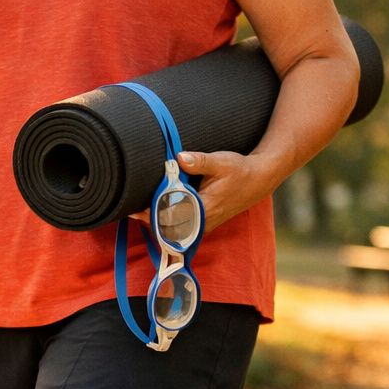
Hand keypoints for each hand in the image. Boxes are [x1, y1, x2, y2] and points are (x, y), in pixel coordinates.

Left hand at [128, 151, 278, 235]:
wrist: (258, 181)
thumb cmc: (239, 170)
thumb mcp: (221, 162)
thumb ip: (199, 161)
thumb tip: (180, 157)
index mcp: (204, 209)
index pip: (173, 218)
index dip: (152, 215)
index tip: (136, 209)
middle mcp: (202, 223)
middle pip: (168, 228)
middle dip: (148, 219)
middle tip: (130, 208)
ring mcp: (202, 226)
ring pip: (173, 230)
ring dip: (155, 221)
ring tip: (137, 209)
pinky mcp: (202, 224)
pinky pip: (179, 228)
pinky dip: (165, 221)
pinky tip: (153, 210)